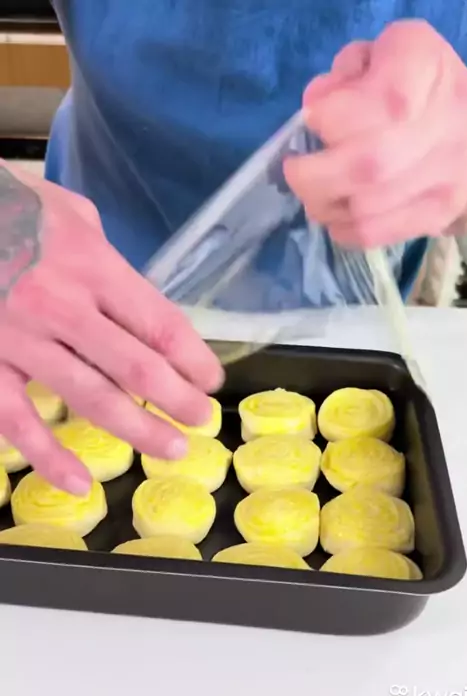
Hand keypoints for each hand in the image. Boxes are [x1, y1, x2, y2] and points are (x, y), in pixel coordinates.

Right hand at [0, 164, 222, 492]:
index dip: (193, 358)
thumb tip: (129, 292)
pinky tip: (77, 483)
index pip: (158, 323)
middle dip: (178, 400)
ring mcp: (20, 339)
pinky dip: (48, 457)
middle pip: (137, 367)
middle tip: (202, 421)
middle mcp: (61, 305)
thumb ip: (101, 250)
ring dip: (139, 430)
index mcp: (90, 264)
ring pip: (91, 398)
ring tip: (172, 448)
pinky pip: (16, 420)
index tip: (211, 380)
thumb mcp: (63, 209)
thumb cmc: (5, 207)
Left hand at [284, 21, 466, 246]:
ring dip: (323, 204)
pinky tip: (337, 212)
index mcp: (424, 64)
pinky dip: (342, 228)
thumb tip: (316, 106)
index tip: (316, 118)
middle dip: (313, 174)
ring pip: (366, 206)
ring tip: (316, 192)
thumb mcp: (379, 55)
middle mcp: (445, 119)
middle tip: (296, 170)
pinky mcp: (435, 213)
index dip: (333, 115)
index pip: (380, 99)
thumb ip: (343, 73)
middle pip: (368, 163)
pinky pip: (374, 233)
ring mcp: (445, 174)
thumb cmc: (413, 86)